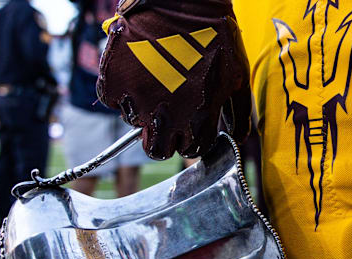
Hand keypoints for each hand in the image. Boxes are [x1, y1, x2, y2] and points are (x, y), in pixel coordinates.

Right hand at [97, 0, 251, 159]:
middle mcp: (166, 117)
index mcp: (198, 119)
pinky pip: (112, 99)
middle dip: (163, 136)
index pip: (190, 150)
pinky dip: (121, 89)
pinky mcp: (113, 83)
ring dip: (143, 107)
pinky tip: (136, 70)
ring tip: (154, 77)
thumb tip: (237, 139)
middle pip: (158, 149)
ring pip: (134, 122)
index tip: (189, 125)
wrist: (180, 0)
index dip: (190, 138)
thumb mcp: (237, 76)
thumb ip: (238, 114)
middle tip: (166, 112)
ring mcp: (137, 101)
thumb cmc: (214, 35)